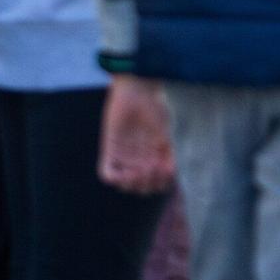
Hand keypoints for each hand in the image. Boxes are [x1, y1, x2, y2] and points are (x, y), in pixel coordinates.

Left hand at [97, 75, 174, 194]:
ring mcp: (125, 156)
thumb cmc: (158, 107)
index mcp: (157, 155)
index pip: (158, 183)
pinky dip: (116, 178)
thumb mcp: (170, 132)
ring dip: (134, 184)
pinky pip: (107, 174)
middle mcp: (141, 158)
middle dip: (149, 184)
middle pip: (142, 188)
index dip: (162, 183)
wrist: (138, 90)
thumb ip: (172, 155)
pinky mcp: (110, 149)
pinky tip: (127, 171)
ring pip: (126, 186)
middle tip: (153, 169)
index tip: (167, 171)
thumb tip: (172, 175)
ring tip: (140, 171)